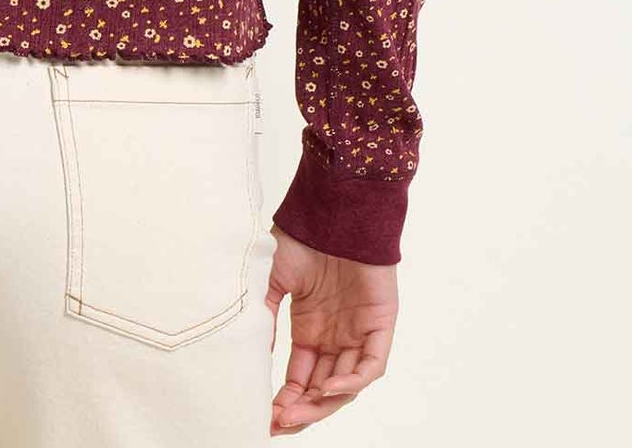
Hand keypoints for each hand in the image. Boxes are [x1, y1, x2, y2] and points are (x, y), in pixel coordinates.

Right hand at [265, 223, 396, 433]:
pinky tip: (328, 388)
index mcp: (310, 329)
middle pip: (322, 390)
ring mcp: (358, 333)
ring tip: (296, 412)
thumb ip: (265, 317)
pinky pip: (370, 365)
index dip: (285, 400)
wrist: (332, 210)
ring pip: (346, 385)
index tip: (265, 416)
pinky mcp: (380, 325)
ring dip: (322, 404)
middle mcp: (335, 337)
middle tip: (279, 422)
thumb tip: (251, 356)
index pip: (300, 378)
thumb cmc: (303, 238)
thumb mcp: (273, 280)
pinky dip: (351, 382)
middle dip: (302, 410)